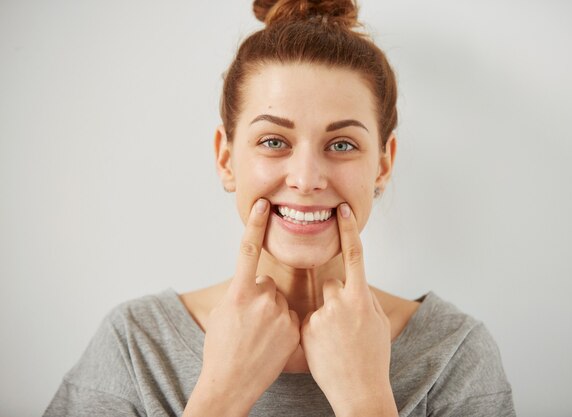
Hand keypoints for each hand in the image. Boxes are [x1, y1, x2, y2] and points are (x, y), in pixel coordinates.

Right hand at [184, 199, 300, 416]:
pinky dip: (283, 325)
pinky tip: (272, 343)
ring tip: (260, 337)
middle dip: (260, 296)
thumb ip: (239, 292)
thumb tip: (252, 283)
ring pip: (279, 301)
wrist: (230, 384)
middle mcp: (261, 300)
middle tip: (249, 322)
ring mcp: (280, 315)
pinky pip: (291, 316)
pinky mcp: (294, 329)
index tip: (262, 204)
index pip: (248, 251)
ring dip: (272, 312)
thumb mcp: (222, 314)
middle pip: (267, 283)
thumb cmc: (220, 349)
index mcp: (239, 293)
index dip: (255, 225)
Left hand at [300, 203, 396, 416]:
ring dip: (324, 316)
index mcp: (361, 299)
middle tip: (344, 327)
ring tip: (335, 343)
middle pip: (331, 284)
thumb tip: (355, 284)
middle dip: (335, 299)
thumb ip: (364, 298)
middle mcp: (340, 303)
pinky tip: (324, 350)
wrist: (359, 392)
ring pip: (319, 304)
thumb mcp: (378, 324)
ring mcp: (321, 317)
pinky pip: (308, 320)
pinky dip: (314, 331)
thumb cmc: (373, 358)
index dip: (349, 229)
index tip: (343, 209)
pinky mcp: (305, 330)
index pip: (354, 255)